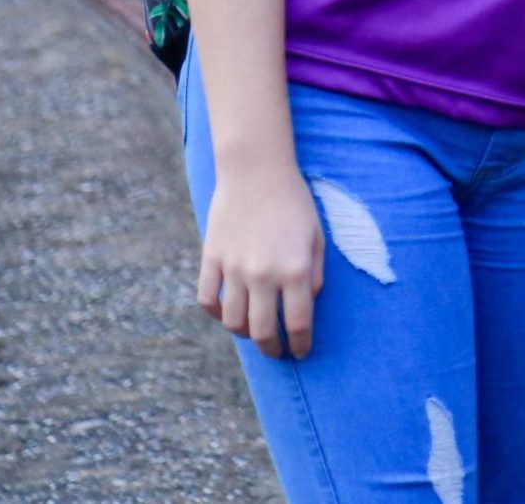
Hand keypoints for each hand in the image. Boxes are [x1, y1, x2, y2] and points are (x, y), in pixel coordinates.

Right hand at [197, 161, 325, 358]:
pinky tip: (229, 312)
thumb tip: (308, 305)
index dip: (300, 344)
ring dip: (245, 333)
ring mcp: (234, 269)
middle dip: (272, 349)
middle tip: (277, 352)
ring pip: (233, 321)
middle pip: (263, 331)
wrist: (257, 172)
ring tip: (254, 332)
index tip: (301, 352)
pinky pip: (207, 300)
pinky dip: (217, 313)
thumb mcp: (317, 237)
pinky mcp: (211, 259)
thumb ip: (316, 275)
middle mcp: (263, 274)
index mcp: (295, 270)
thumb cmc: (294, 203)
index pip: (297, 323)